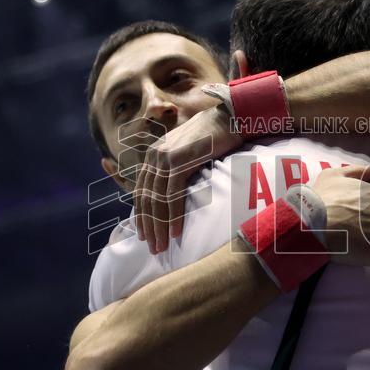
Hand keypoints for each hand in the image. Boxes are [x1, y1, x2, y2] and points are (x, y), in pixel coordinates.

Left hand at [134, 105, 242, 253]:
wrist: (228, 120)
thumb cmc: (213, 139)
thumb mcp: (187, 154)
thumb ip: (176, 170)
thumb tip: (171, 196)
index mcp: (153, 155)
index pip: (142, 191)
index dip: (142, 216)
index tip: (145, 236)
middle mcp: (155, 156)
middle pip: (146, 199)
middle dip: (149, 227)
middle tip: (154, 249)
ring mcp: (165, 158)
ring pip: (157, 200)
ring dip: (159, 227)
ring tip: (163, 246)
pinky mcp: (179, 162)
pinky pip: (172, 195)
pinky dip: (173, 216)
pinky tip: (176, 233)